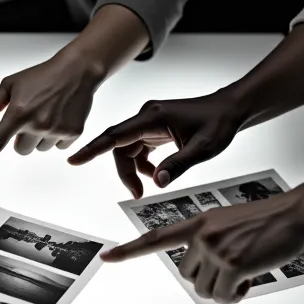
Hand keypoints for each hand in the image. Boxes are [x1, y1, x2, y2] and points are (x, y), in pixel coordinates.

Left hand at [0, 52, 101, 182]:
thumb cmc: (41, 76)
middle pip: (21, 150)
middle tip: (32, 116)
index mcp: (18, 112)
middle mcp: (37, 123)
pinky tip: (60, 117)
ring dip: (40, 137)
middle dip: (23, 137)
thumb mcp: (10, 84)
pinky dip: (57, 136)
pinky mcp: (72, 132)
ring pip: (39, 149)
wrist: (77, 70)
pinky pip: (58, 147)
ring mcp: (55, 129)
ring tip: (48, 113)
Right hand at [68, 91, 247, 196]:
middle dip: (124, 172)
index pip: (115, 135)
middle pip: (119, 146)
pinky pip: (137, 148)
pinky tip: (156, 173)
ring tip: (146, 187)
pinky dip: (142, 164)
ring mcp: (149, 122)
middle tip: (137, 194)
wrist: (230, 110)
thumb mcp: (203, 149)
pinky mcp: (154, 128)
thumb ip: (179, 164)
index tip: (74, 160)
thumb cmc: (218, 123)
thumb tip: (157, 182)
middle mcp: (147, 117)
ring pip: (127, 149)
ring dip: (133, 170)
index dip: (93, 149)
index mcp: (153, 117)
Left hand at [102, 191, 303, 303]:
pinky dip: (237, 295)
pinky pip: (225, 296)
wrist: (295, 213)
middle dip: (208, 280)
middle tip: (233, 271)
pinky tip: (251, 279)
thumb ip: (206, 242)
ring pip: (205, 290)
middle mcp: (200, 235)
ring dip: (225, 290)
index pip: (155, 238)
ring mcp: (215, 249)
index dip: (130, 251)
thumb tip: (200, 275)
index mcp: (196, 223)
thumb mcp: (226, 224)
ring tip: (244, 273)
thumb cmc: (266, 221)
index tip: (107, 257)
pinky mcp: (233, 264)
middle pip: (187, 277)